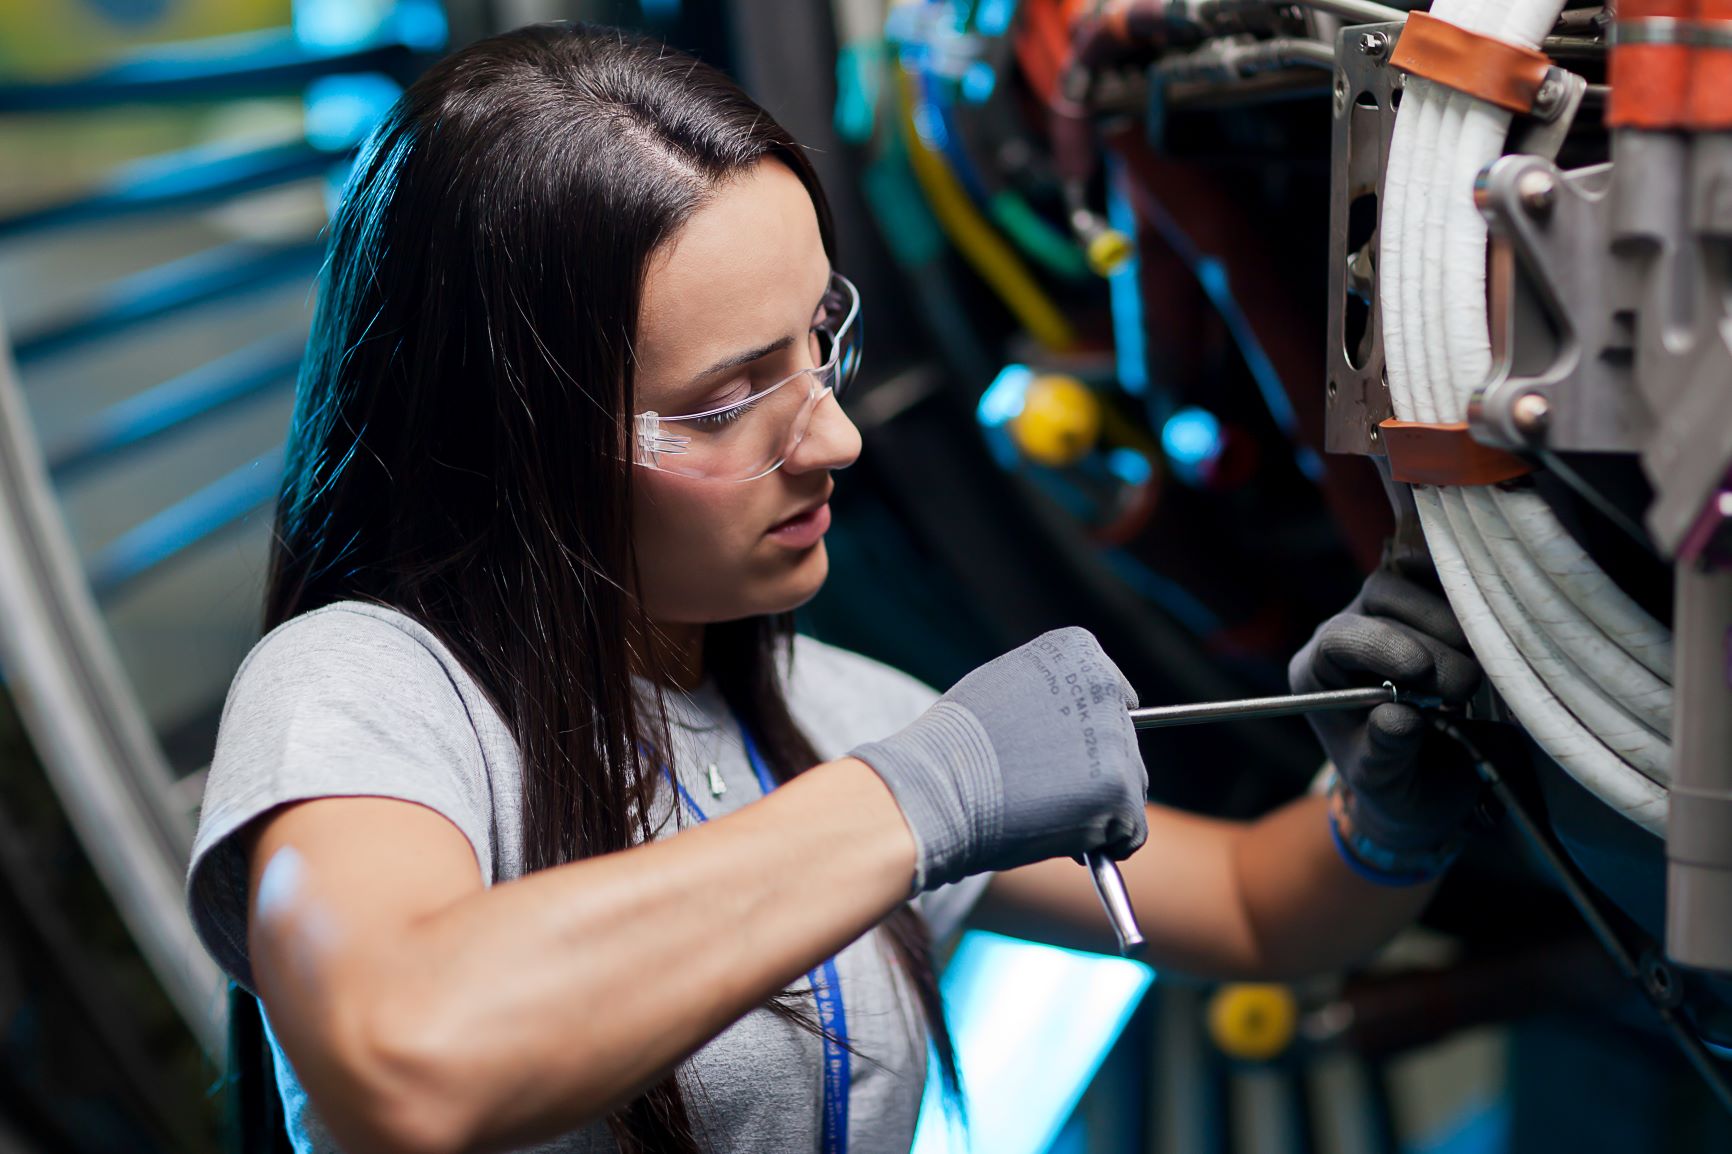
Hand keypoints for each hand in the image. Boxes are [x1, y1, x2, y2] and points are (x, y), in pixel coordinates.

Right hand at [847, 627, 1149, 892]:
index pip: (1113, 697)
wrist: (936, 790)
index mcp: (1078, 651)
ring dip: (1100, 808)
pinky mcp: (1120, 792)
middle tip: (1046, 792)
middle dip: (1094, 773)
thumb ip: (1048, 695)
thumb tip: (1071, 727)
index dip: (1085, 734)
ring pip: (1131, 788)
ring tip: (1047, 814)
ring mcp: (1116, 741)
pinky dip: (1107, 844)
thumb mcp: (1002, 688)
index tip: (1057, 752)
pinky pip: (1132, 831)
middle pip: (1125, 743)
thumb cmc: (954, 745)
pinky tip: (1067, 840)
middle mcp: (1104, 688)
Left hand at [1288, 561, 1483, 855]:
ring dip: (1451, 621)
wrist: (1431, 782)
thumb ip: (1385, 752)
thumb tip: (1398, 718)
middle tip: (1464, 690)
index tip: (1420, 671)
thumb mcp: (1387, 783)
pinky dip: (1459, 589)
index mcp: (1317, 673)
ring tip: (1475, 673)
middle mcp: (1346, 631)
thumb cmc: (1398, 783)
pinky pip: (1434, 575)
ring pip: (1410, 583)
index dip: (1380, 646)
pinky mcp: (1424, 603)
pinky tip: (1484, 613)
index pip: (1337, 639)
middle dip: (1429, 645)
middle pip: (1381, 603)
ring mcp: (1385, 611)